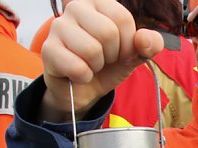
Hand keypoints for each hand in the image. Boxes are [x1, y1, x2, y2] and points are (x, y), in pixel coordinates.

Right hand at [40, 0, 162, 120]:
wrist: (84, 88)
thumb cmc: (108, 64)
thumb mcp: (134, 54)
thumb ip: (149, 45)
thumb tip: (145, 40)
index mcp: (98, 1)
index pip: (123, 18)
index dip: (127, 43)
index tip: (119, 51)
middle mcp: (75, 7)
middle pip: (107, 32)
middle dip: (111, 55)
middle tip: (103, 59)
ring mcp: (58, 26)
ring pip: (91, 50)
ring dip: (96, 66)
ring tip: (90, 65)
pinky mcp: (48, 49)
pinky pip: (77, 67)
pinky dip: (83, 77)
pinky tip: (78, 73)